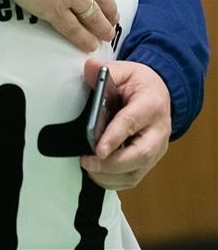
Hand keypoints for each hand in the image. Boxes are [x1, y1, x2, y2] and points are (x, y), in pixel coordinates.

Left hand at [80, 59, 170, 189]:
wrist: (160, 93)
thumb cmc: (139, 83)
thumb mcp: (125, 70)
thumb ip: (106, 70)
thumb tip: (89, 68)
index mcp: (151, 105)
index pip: (132, 123)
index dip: (115, 137)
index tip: (98, 150)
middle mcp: (158, 131)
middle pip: (140, 155)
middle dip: (112, 164)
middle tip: (88, 162)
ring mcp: (157, 149)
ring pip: (137, 171)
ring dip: (111, 176)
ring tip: (89, 169)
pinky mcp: (151, 160)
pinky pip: (134, 178)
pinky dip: (115, 181)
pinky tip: (98, 175)